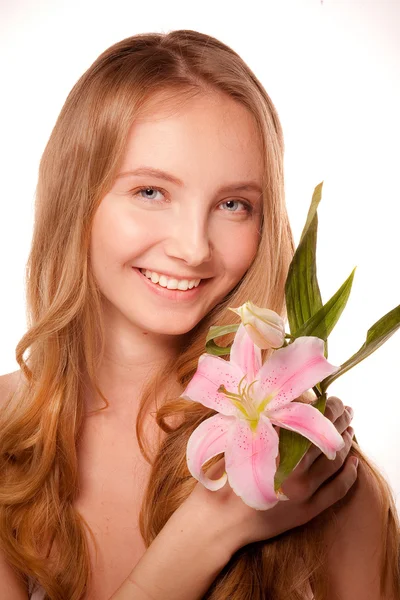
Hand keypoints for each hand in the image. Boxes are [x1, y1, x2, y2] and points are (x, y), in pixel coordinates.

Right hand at [182, 396, 356, 553]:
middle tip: (345, 409)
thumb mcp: (241, 441)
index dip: (326, 407)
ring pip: (335, 461)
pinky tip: (354, 462)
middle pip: (326, 437)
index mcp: (276, 448)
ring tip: (349, 430)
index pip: (310, 420)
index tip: (331, 398)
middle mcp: (293, 469)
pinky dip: (349, 474)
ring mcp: (303, 492)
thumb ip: (263, 424)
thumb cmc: (225, 477)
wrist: (219, 520)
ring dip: (346, 442)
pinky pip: (337, 490)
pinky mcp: (308, 511)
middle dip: (339, 420)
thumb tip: (285, 404)